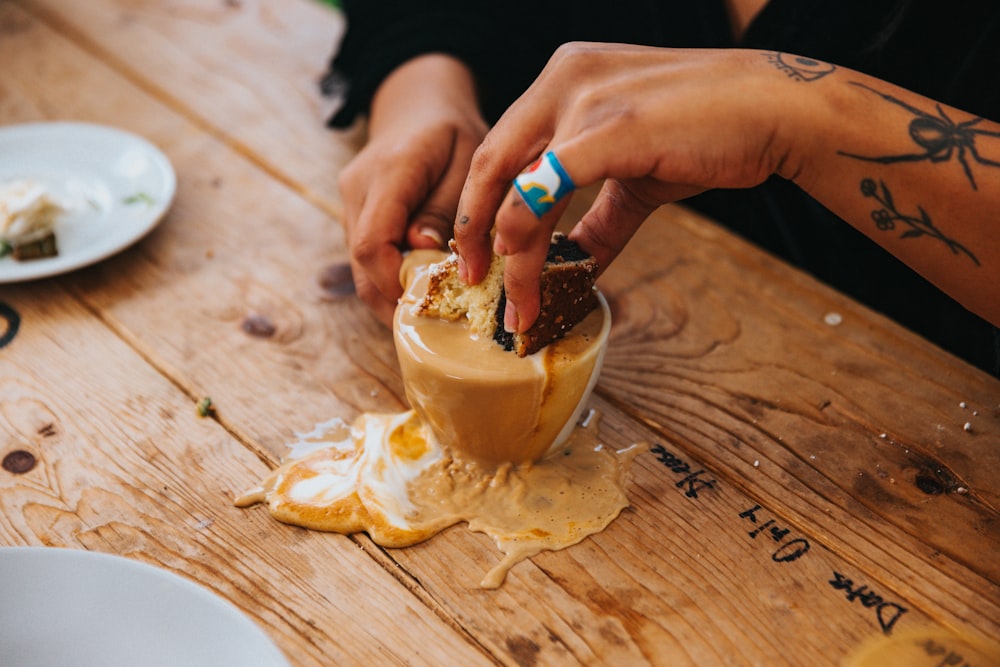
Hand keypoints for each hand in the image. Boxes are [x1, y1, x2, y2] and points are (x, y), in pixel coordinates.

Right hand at [338, 54, 487, 324]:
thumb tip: (424, 249)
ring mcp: (350, 201)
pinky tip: (420, 291)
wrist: (418, 104)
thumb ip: (447, 205)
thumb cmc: (452, 131)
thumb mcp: (467, 158)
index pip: (372, 241)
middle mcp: (358, 188)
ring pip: (359, 265)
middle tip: (433, 327)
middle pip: (360, 263)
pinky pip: (366, 256)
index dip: (393, 282)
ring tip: (431, 315)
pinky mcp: (354, 213)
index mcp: (389, 171)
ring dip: (390, 293)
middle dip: (392, 300)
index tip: (427, 306)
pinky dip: (389, 278)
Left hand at [454, 44, 797, 332]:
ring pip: (515, 187)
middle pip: (490, 162)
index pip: (502, 146)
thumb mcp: (636, 175)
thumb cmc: (710, 133)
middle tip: (471, 278)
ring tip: (512, 299)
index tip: (481, 251)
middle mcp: (563, 78)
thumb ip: (597, 219)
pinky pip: (543, 193)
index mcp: (564, 78)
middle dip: (472, 228)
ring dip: (506, 252)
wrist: (776, 110)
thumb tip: (573, 268)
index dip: (482, 203)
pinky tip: (532, 277)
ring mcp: (583, 97)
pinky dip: (529, 242)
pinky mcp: (608, 127)